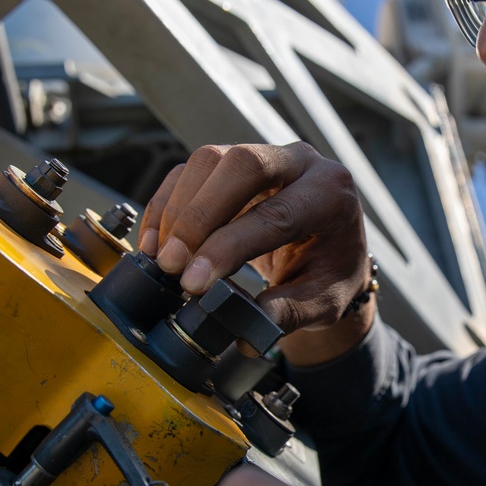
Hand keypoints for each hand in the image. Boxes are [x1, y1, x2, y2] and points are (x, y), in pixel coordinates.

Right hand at [139, 143, 370, 334]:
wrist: (330, 254)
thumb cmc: (329, 276)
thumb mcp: (321, 304)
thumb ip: (287, 314)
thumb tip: (245, 329)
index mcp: (331, 195)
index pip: (277, 213)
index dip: (229, 246)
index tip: (195, 282)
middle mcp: (302, 164)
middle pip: (243, 165)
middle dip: (200, 215)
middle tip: (172, 264)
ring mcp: (266, 156)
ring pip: (210, 160)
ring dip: (178, 210)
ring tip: (163, 259)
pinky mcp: (232, 162)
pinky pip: (190, 170)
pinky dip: (165, 204)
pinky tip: (155, 242)